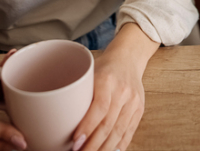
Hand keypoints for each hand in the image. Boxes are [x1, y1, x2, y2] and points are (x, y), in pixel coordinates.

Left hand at [72, 24, 156, 150]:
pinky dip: (118, 145)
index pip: (99, 108)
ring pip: (119, 132)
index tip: (75, 142)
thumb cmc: (104, 67)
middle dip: (93, 144)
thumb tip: (60, 122)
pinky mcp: (139, 109)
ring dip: (104, 148)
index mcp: (107, 80)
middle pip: (108, 124)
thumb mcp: (89, 74)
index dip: (87, 128)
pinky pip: (129, 132)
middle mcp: (123, 91)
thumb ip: (80, 95)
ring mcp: (133, 101)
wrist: (129, 57)